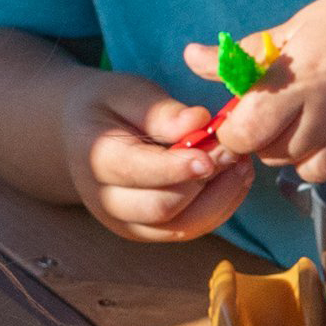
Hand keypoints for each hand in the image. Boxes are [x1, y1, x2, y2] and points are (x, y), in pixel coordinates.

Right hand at [60, 70, 255, 242]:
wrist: (83, 136)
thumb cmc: (109, 107)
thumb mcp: (126, 93)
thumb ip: (159, 110)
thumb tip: (199, 121)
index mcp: (96, 160)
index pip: (137, 172)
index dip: (178, 167)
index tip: (213, 153)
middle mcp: (107, 201)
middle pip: (161, 208)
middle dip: (204, 182)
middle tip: (233, 151)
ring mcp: (128, 223)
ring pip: (181, 227)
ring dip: (220, 199)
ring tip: (241, 165)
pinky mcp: (149, 231)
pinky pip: (190, 229)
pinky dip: (220, 208)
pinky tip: (235, 179)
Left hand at [199, 0, 325, 184]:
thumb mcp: (302, 26)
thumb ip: (248, 54)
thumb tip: (193, 58)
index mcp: (300, 82)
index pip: (243, 135)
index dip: (238, 130)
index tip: (249, 116)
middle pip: (274, 156)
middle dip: (274, 137)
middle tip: (296, 105)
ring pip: (312, 171)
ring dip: (310, 151)